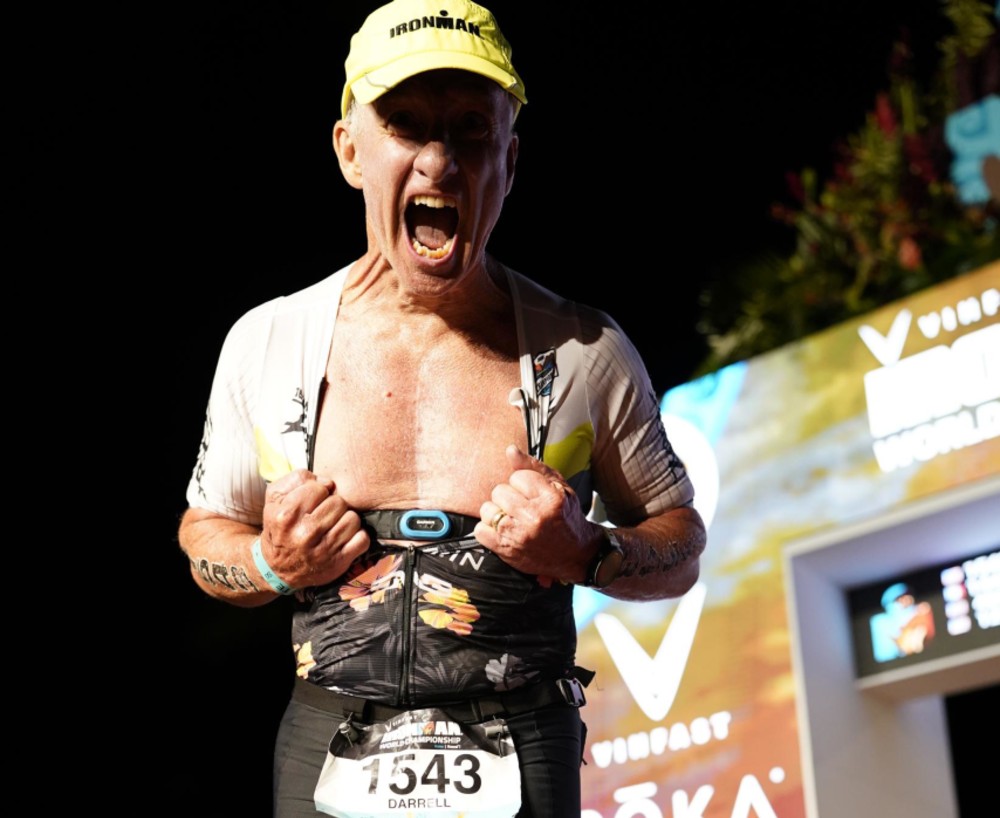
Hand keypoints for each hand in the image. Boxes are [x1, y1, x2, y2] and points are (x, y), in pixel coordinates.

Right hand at [259, 469, 369, 588]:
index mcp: (287, 516)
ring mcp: (324, 550)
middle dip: (333, 505)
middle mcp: (304, 533)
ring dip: (345, 520)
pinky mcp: (339, 562)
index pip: (319, 488)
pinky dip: (357, 536)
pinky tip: (344, 538)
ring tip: (333, 526)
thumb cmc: (280, 527)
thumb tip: (327, 482)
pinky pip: (362, 539)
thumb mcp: (275, 499)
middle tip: (323, 515)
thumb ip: (297, 479)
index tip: (313, 501)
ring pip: (353, 519)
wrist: (279, 568)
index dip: (318, 492)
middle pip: (339, 502)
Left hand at [476, 444, 602, 581]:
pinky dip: (488, 529)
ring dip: (497, 513)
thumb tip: (510, 451)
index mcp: (550, 498)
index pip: (517, 476)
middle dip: (508, 497)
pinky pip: (480, 530)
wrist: (575, 554)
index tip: (531, 494)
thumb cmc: (566, 517)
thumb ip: (534, 467)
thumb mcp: (559, 487)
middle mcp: (534, 516)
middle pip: (499, 491)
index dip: (522, 484)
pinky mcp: (506, 550)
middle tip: (521, 507)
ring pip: (487, 509)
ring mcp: (518, 534)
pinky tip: (503, 531)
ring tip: (512, 519)